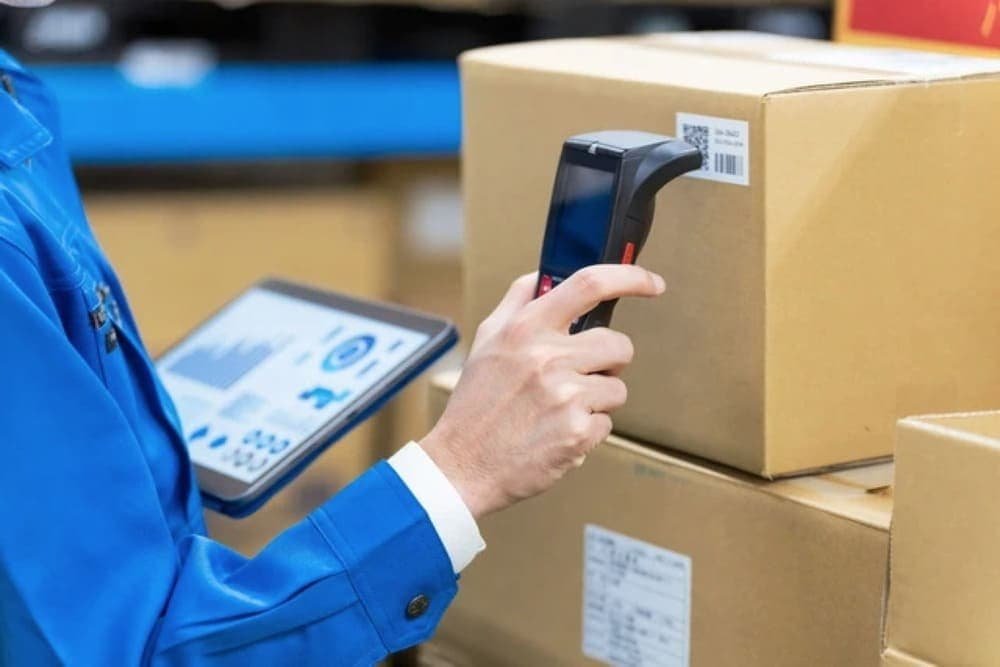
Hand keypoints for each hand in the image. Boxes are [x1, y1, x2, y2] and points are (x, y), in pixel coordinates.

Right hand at [419, 264, 664, 518]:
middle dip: (610, 361)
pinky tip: (555, 434)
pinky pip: (607, 424)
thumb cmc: (475, 404)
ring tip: (558, 411)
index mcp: (525, 328)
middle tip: (581, 375)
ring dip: (596, 401)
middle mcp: (547, 358)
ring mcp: (565, 396)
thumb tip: (548, 274)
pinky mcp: (577, 433)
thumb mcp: (486, 340)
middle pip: (618, 344)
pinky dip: (587, 431)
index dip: (630, 277)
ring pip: (617, 388)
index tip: (651, 283)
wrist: (461, 465)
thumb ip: (519, 302)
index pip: (590, 284)